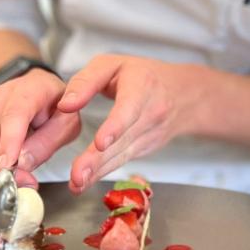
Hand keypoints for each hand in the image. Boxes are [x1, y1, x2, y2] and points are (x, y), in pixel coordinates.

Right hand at [0, 68, 80, 188]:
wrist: (41, 91)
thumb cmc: (56, 105)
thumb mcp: (67, 123)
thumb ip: (48, 142)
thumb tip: (23, 164)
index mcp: (29, 89)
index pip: (13, 115)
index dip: (9, 143)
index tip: (9, 167)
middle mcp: (2, 97)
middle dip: (1, 165)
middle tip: (24, 182)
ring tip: (23, 174)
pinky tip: (12, 164)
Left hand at [57, 55, 211, 193]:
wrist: (184, 94)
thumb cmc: (142, 75)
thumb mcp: (113, 64)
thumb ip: (86, 81)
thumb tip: (65, 104)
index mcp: (142, 87)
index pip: (130, 109)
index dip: (116, 127)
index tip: (100, 142)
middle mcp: (150, 114)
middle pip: (122, 139)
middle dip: (98, 159)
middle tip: (77, 175)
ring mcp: (150, 134)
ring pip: (122, 155)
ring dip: (98, 171)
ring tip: (76, 184)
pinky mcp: (144, 148)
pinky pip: (122, 161)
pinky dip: (103, 172)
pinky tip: (85, 182)